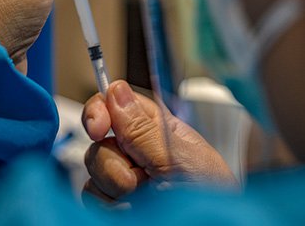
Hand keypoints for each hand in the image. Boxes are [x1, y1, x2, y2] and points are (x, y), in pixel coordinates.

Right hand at [82, 81, 236, 202]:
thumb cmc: (211, 198)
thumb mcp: (181, 159)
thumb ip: (145, 129)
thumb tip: (117, 92)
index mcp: (158, 130)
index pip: (119, 105)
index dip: (101, 110)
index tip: (98, 128)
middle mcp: (138, 153)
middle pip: (100, 142)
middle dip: (115, 164)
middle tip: (144, 180)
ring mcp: (125, 180)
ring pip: (94, 172)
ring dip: (115, 188)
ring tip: (145, 201)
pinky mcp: (115, 204)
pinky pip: (94, 197)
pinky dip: (110, 207)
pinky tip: (132, 211)